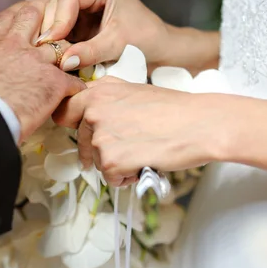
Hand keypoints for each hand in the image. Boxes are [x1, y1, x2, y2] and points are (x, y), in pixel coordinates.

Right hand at [0, 0, 85, 141]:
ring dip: (70, 49)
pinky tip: (79, 91)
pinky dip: (77, 86)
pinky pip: (73, 80)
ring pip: (61, 46)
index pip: (10, 17)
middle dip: (49, 6)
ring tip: (79, 53)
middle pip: (37, 15)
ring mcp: (37, 62)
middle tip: (60, 0)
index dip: (22, 8)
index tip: (31, 3)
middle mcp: (15, 46)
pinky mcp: (53, 82)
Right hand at [36, 0, 171, 70]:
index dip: (58, 20)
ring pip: (54, 16)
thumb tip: (63, 62)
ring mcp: (82, 2)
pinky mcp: (78, 18)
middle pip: (58, 5)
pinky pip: (59, 27)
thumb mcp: (117, 46)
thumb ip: (90, 52)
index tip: (50, 42)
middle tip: (43, 53)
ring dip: (50, 36)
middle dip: (51, 28)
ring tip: (47, 55)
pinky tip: (52, 54)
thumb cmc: (145, 41)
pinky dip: (55, 41)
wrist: (157, 48)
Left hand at [53, 77, 229, 185]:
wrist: (201, 124)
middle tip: (126, 147)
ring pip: (97, 161)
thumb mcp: (132, 89)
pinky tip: (144, 164)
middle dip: (100, 150)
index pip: (65, 111)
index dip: (73, 124)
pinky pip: (111, 178)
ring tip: (143, 151)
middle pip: (82, 142)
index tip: (82, 133)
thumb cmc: (174, 108)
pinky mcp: (111, 160)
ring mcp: (100, 137)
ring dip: (117, 163)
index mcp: (97, 92)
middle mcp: (93, 112)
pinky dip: (127, 177)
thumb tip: (88, 105)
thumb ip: (106, 95)